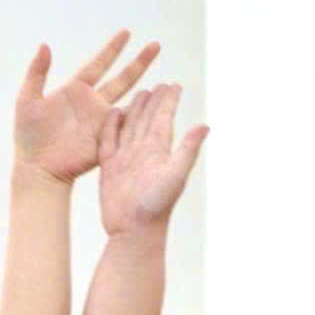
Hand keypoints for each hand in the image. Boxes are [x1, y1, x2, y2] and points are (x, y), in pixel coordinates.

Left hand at [15, 30, 160, 182]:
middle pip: (122, 78)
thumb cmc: (29, 136)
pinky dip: (142, 116)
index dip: (112, 49)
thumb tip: (45, 45)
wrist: (37, 168)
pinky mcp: (106, 138)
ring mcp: (101, 120)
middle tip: (156, 46)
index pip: (98, 64)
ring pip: (129, 100)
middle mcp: (92, 102)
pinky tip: (157, 107)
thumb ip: (36, 72)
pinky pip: (127, 125)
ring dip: (147, 90)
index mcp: (75, 90)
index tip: (126, 32)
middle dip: (139, 62)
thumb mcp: (27, 99)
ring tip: (166, 80)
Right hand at [96, 84, 208, 237]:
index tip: (174, 85)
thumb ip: (188, 149)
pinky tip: (113, 115)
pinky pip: (109, 141)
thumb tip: (205, 125)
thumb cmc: (157, 206)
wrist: (134, 230)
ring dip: (135, 110)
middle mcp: (143, 152)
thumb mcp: (175, 175)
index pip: (164, 118)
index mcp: (158, 150)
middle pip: (148, 119)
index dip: (169, 101)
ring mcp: (126, 159)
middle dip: (153, 101)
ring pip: (130, 127)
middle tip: (159, 84)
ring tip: (139, 94)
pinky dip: (110, 126)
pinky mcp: (110, 168)